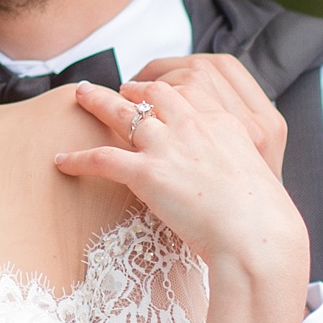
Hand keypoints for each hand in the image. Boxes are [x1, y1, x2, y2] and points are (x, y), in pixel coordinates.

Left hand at [56, 74, 309, 288]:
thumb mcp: (257, 173)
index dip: (168, 90)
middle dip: (134, 88)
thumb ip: (234, 162)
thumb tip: (225, 174)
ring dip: (97, 101)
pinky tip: (62, 161)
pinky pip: (102, 159)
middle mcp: (193, 127)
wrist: (256, 234)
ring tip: (80, 94)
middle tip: (120, 87)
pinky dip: (78, 159)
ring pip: (122, 113)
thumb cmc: (261, 218)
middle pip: (154, 94)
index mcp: (222, 123)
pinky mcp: (147, 174)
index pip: (189, 92)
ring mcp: (168, 147)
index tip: (157, 94)